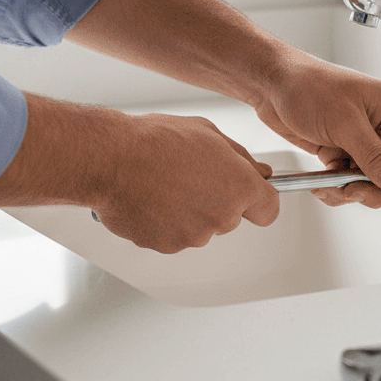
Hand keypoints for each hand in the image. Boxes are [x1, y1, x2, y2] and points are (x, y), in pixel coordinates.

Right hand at [0, 97, 279, 254]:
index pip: (268, 209)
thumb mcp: (209, 133)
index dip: (259, 201)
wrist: (112, 159)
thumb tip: (260, 171)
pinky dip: (165, 223)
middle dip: (217, 200)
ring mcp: (194, 235)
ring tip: (165, 184)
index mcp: (240, 187)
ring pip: (201, 227)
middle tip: (190, 177)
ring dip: (189, 212)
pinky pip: (174, 237)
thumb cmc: (156, 141)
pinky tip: (152, 199)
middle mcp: (222, 216)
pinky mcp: (167, 246)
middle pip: (231, 217)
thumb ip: (242, 158)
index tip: (251, 196)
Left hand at [254, 53, 380, 213]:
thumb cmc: (307, 85)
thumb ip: (375, 157)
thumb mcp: (344, 123)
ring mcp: (361, 140)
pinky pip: (351, 180)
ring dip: (354, 191)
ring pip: (374, 181)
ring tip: (333, 187)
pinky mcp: (342, 150)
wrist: (271, 83)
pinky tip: (323, 185)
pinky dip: (338, 189)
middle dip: (379, 189)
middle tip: (356, 192)